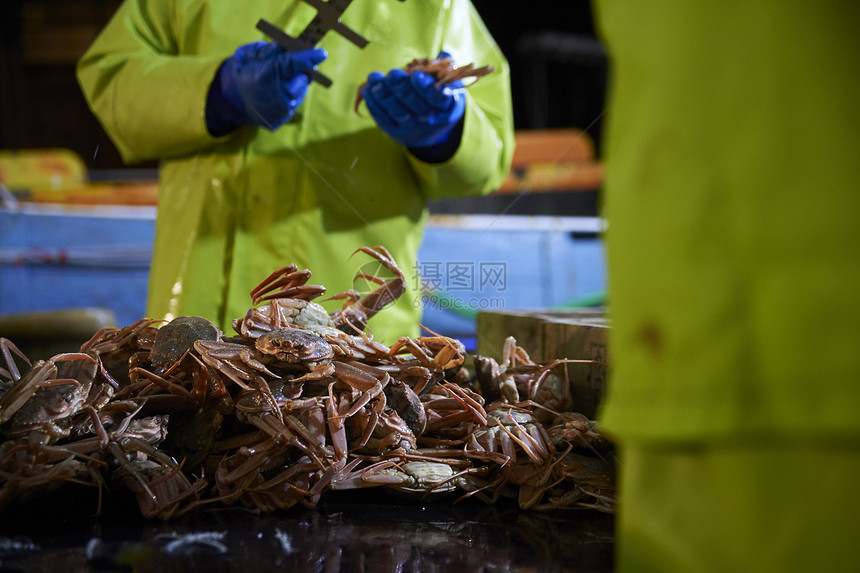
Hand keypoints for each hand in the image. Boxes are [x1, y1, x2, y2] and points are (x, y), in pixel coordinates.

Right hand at [206, 41, 326, 135]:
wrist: (228, 101)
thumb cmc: (242, 73)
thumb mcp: (250, 54)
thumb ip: (271, 50)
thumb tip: (291, 45)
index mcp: (267, 75)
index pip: (293, 64)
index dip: (309, 57)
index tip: (321, 53)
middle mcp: (276, 96)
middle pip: (302, 80)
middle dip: (303, 71)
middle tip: (299, 64)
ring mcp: (279, 111)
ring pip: (299, 93)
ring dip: (296, 84)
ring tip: (282, 79)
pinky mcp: (280, 121)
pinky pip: (292, 105)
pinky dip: (289, 97)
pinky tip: (278, 93)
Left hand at [361, 54, 465, 149]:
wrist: (429, 131)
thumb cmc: (437, 97)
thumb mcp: (448, 84)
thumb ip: (444, 67)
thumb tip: (443, 53)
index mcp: (444, 105)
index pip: (436, 98)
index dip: (425, 87)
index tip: (416, 76)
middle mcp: (428, 119)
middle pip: (414, 103)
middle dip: (401, 88)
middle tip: (393, 74)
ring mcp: (411, 127)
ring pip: (396, 111)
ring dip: (383, 94)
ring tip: (374, 78)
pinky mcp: (395, 131)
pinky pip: (383, 119)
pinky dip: (373, 104)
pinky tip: (367, 89)